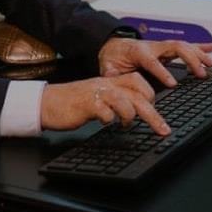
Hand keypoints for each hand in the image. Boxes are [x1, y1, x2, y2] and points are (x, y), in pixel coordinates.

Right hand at [39, 73, 169, 134]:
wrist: (47, 102)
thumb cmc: (73, 102)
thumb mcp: (97, 96)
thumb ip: (114, 99)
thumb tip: (135, 109)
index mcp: (110, 82)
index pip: (138, 81)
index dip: (150, 95)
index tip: (155, 110)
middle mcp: (106, 85)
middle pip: (138, 94)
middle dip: (154, 115)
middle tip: (163, 130)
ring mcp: (97, 94)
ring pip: (126, 101)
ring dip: (130, 116)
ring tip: (125, 125)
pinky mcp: (86, 104)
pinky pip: (106, 112)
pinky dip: (110, 120)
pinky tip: (105, 123)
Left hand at [97, 37, 211, 86]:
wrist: (114, 46)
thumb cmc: (114, 57)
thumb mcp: (108, 67)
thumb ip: (111, 74)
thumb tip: (112, 80)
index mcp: (138, 52)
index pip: (152, 61)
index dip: (162, 72)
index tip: (173, 83)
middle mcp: (153, 47)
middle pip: (175, 48)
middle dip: (190, 59)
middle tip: (201, 73)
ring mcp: (161, 46)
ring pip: (183, 45)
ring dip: (199, 54)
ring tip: (211, 64)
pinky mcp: (167, 49)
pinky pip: (186, 45)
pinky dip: (200, 47)